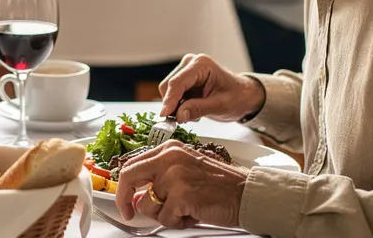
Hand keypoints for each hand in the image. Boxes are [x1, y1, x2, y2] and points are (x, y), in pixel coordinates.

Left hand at [114, 140, 248, 228]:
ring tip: (183, 210)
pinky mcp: (182, 195)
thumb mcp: (186, 171)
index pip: (133, 164)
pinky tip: (193, 215)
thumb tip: (137, 195)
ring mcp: (175, 176)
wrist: (248, 193)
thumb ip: (161, 179)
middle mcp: (170, 158)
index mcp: (170, 149)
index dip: (123, 185)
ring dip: (163, 215)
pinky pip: (165, 219)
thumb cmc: (221, 185)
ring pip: (147, 204)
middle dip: (125, 199)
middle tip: (130, 212)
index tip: (124, 199)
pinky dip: (177, 223)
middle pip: (129, 177)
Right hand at [158, 54, 265, 123]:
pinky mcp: (184, 78)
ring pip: (168, 90)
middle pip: (169, 85)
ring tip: (193, 114)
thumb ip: (198, 109)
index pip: (178, 83)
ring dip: (175, 106)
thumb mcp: (221, 105)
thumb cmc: (238, 96)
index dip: (170, 100)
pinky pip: (172, 93)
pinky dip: (178, 105)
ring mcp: (186, 70)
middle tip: (180, 121)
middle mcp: (190, 63)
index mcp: (201, 64)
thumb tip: (178, 116)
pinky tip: (191, 109)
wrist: (244, 95)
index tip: (165, 115)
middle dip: (172, 104)